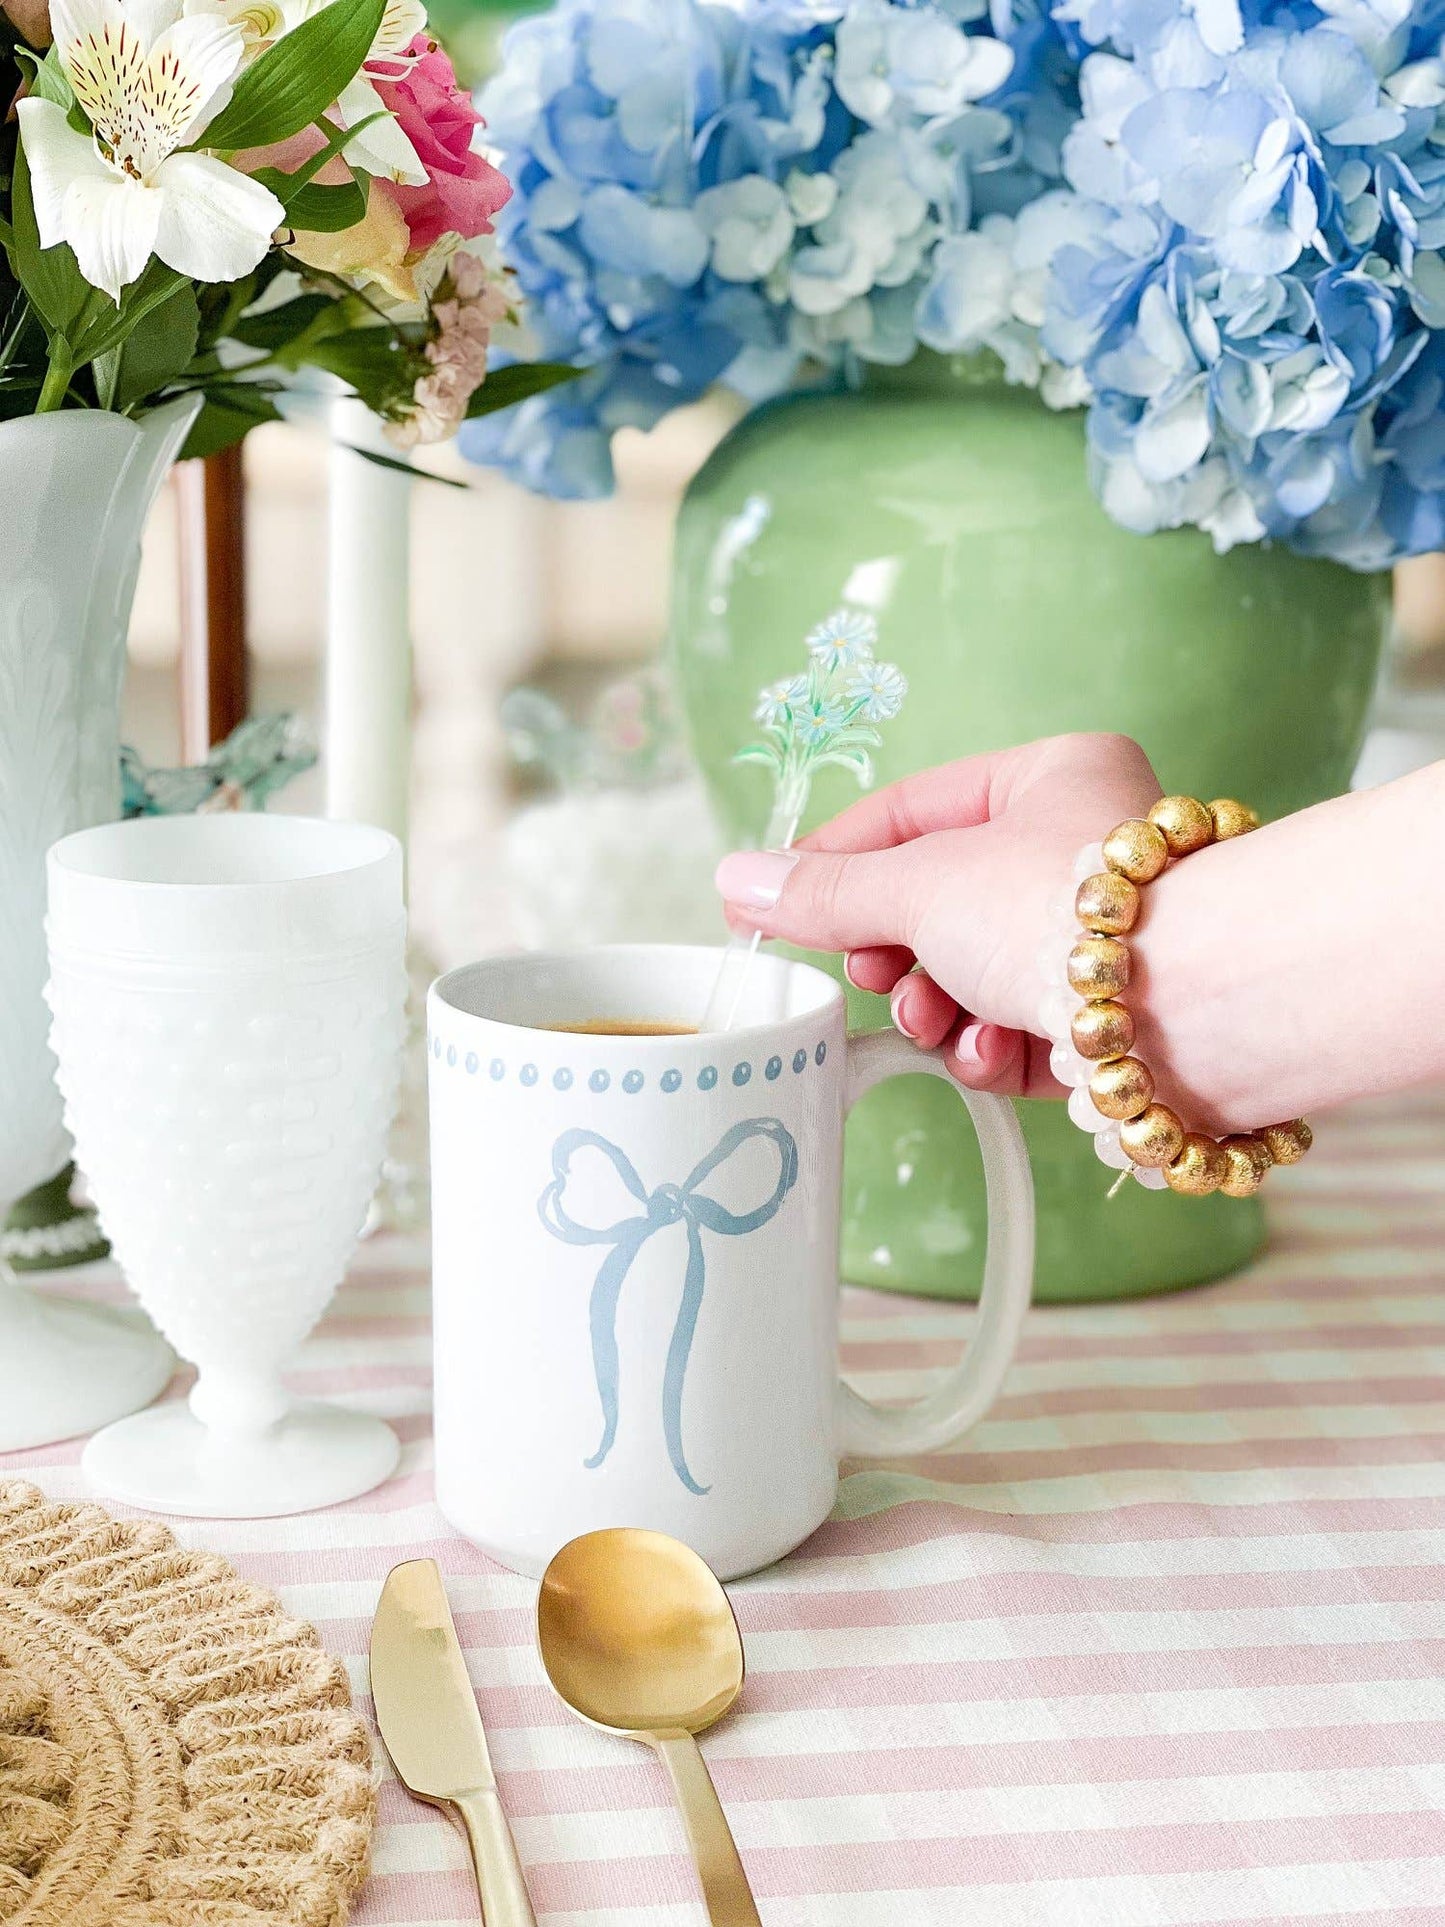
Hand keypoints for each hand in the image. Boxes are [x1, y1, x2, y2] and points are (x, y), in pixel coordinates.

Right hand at [715, 732, 1161, 1095]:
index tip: (775, 905)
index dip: (837, 860)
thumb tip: (736, 881)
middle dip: (897, 951)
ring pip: (981, 972)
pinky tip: (988, 1053)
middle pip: (945, 900)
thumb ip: (826, 893)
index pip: (914, 808)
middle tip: (873, 975)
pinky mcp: (1120, 1019)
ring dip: (940, 1006)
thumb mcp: (919, 888)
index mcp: (1054, 777)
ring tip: (931, 1021)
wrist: (1190, 1009)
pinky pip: (1028, 1029)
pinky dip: (993, 1047)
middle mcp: (1090, 848)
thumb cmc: (1064, 911)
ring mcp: (1109, 938)